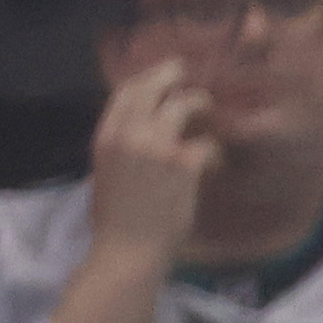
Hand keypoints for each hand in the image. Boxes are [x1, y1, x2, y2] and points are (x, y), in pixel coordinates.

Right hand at [83, 57, 218, 267]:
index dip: (147, 78)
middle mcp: (128, 135)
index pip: (125, 92)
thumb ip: (122, 146)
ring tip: (209, 109)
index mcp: (105, 137)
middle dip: (171, 74)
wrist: (127, 250)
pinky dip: (215, 150)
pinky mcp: (182, 165)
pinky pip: (207, 143)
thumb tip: (143, 126)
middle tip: (187, 72)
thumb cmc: (116, 220)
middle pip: (151, 89)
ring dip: (199, 103)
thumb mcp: (107, 172)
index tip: (162, 74)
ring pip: (182, 105)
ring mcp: (155, 147)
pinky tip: (217, 160)